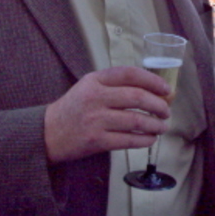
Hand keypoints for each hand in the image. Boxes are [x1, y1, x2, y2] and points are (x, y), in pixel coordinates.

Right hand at [44, 65, 171, 163]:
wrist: (48, 132)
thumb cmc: (75, 107)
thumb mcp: (89, 86)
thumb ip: (115, 84)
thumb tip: (152, 89)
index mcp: (95, 80)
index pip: (130, 74)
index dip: (153, 80)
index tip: (166, 89)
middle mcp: (95, 97)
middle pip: (137, 97)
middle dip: (158, 105)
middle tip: (166, 111)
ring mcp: (96, 120)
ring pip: (136, 121)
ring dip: (155, 125)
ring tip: (162, 126)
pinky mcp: (96, 141)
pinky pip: (128, 140)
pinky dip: (144, 140)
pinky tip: (150, 139)